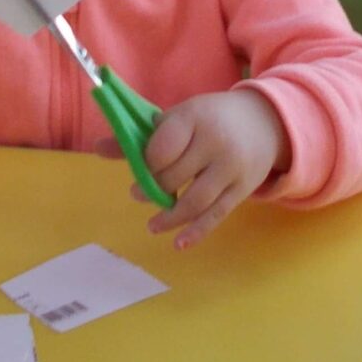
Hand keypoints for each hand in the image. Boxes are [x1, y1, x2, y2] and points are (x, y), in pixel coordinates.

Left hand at [97, 90, 283, 251]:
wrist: (264, 121)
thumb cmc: (210, 119)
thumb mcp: (179, 118)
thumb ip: (140, 136)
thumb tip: (98, 149)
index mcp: (194, 116)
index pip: (162, 147)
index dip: (146, 163)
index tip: (140, 169)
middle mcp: (215, 141)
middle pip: (175, 176)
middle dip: (153, 190)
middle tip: (139, 193)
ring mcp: (231, 167)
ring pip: (194, 201)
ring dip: (169, 217)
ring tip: (153, 224)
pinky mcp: (243, 189)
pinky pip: (216, 215)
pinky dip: (196, 232)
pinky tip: (178, 244)